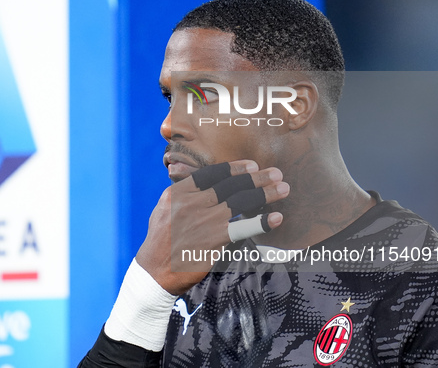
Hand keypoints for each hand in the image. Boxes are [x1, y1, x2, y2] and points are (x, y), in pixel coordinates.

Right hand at [136, 160, 289, 294]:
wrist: (154, 272)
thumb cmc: (161, 240)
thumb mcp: (165, 210)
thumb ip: (184, 194)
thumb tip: (205, 183)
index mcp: (178, 192)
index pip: (211, 174)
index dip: (234, 168)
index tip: (252, 165)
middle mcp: (191, 203)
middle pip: (230, 186)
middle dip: (256, 178)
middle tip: (276, 173)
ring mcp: (203, 222)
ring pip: (240, 202)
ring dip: (265, 194)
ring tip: (283, 188)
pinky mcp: (213, 241)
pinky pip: (242, 228)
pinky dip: (260, 222)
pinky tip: (275, 218)